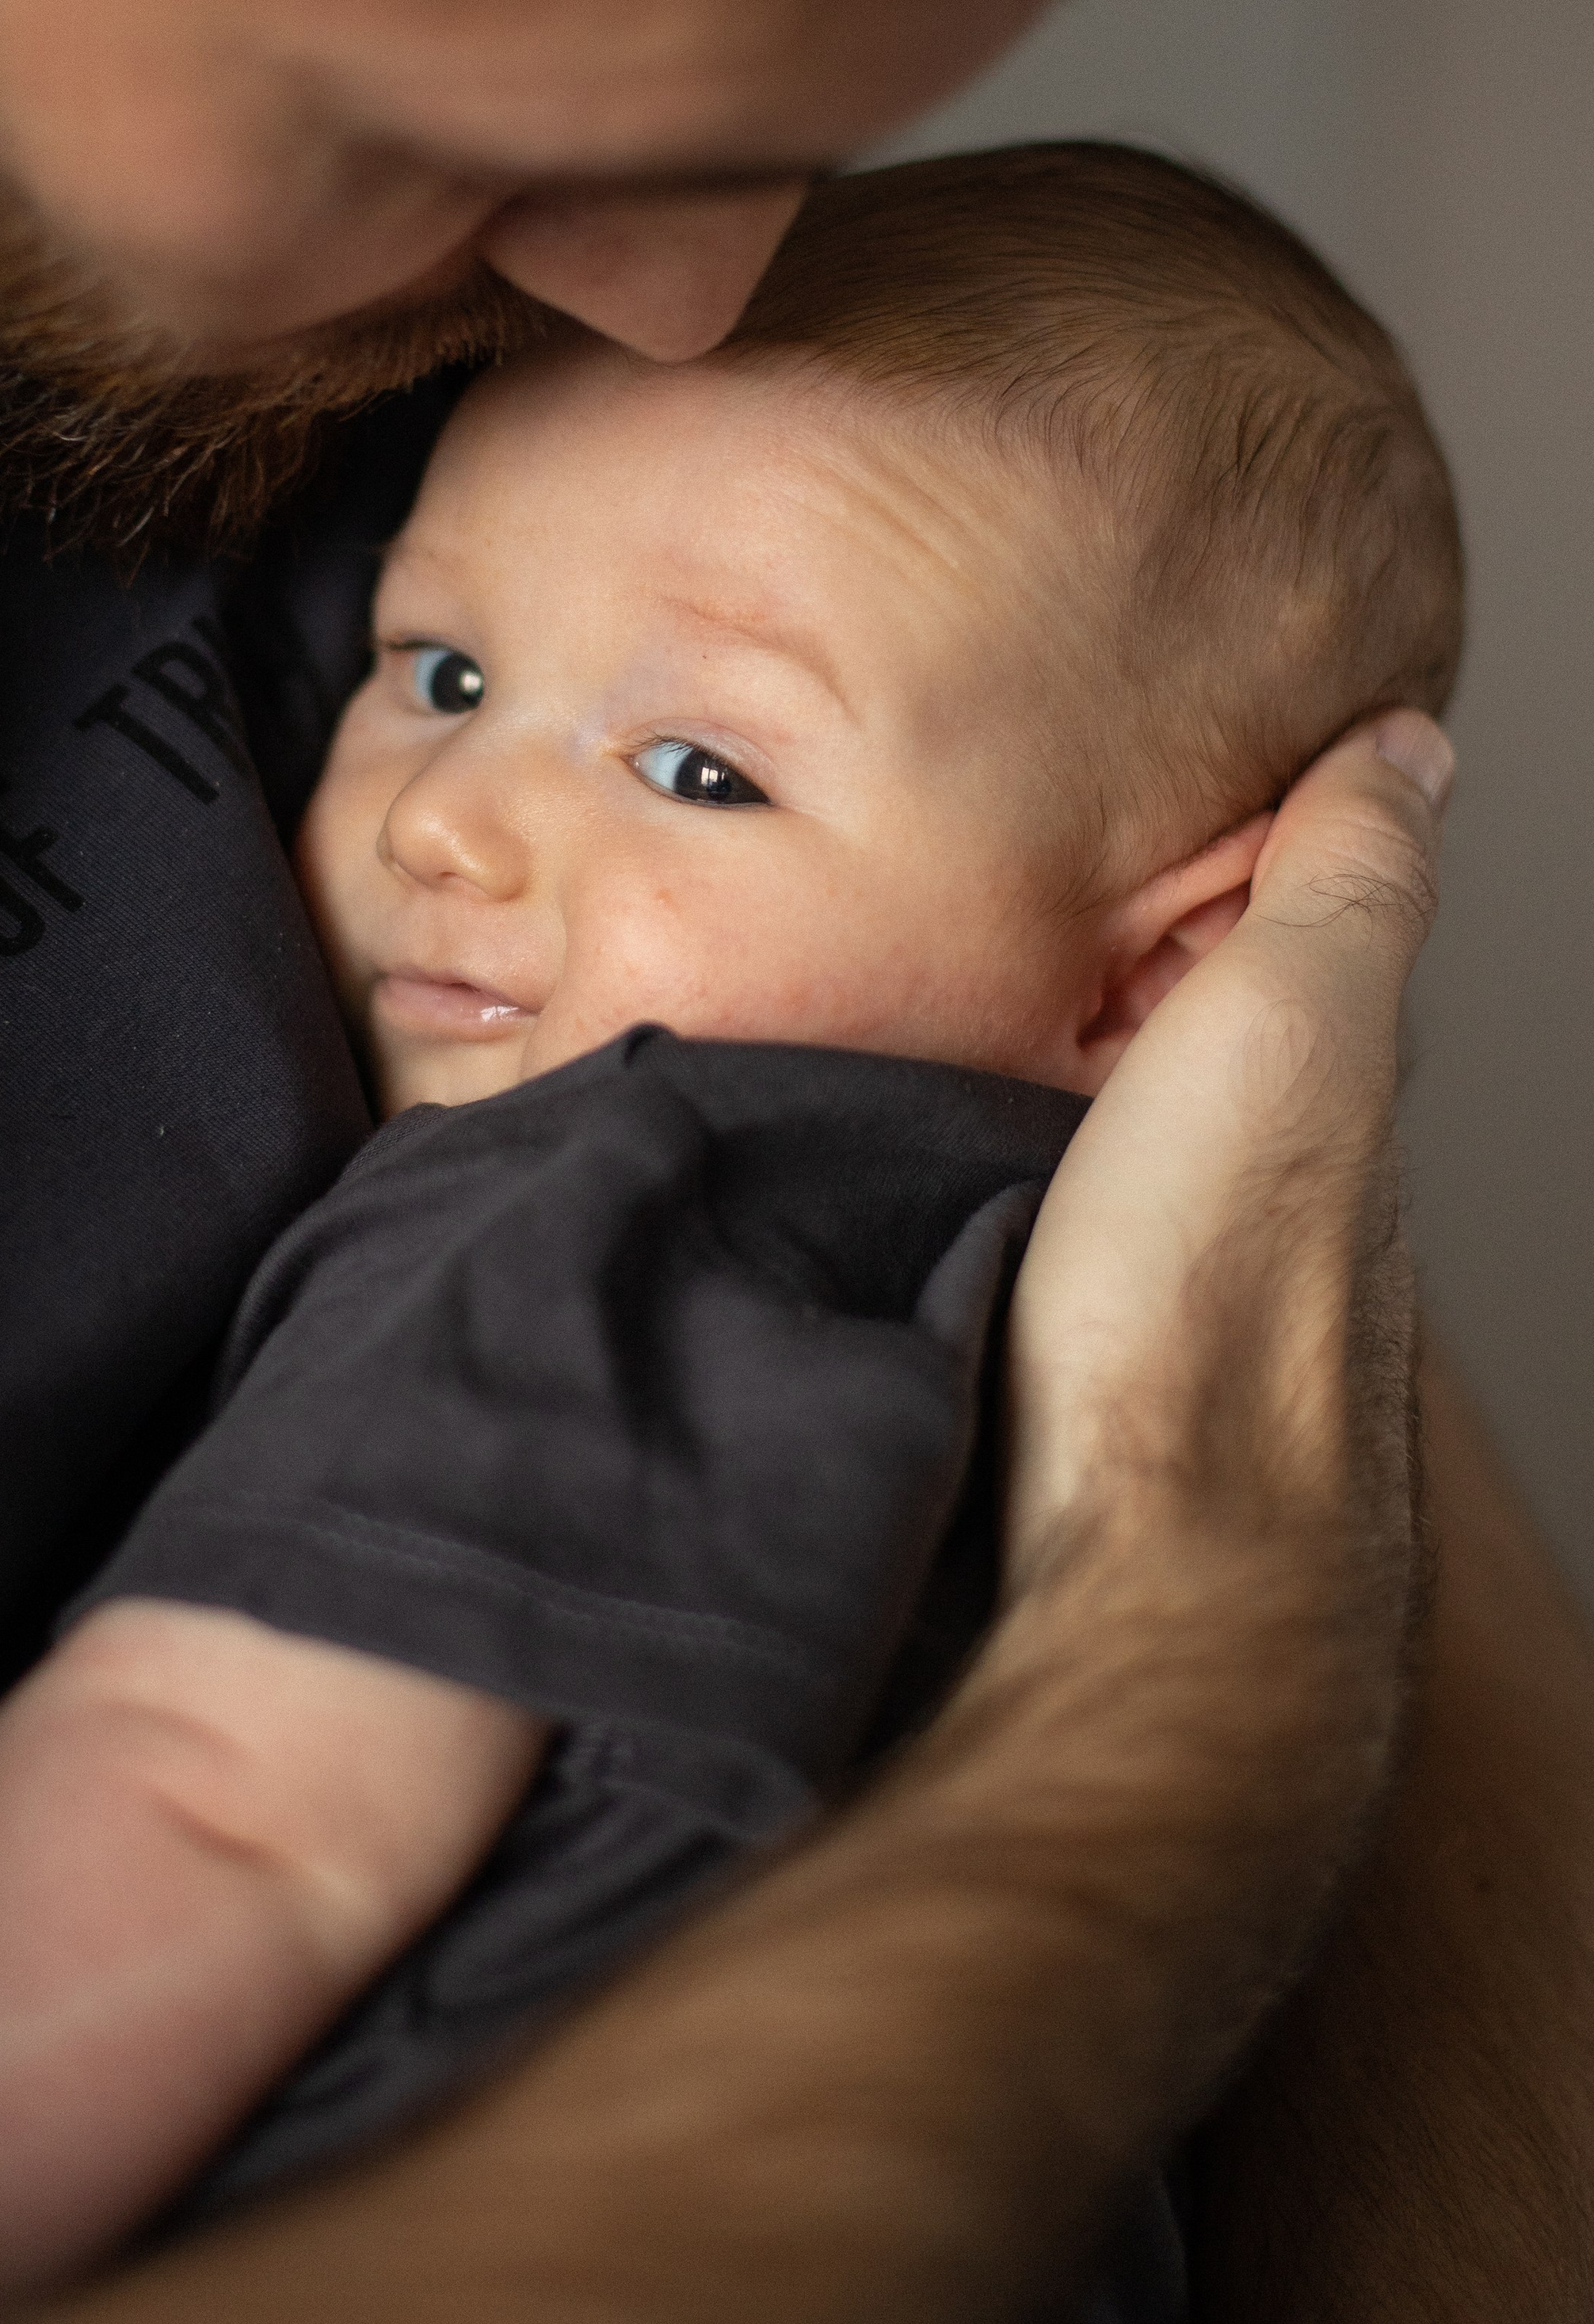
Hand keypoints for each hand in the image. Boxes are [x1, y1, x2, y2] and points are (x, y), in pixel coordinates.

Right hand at [1003, 706, 1452, 1960]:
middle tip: (999, 909)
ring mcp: (1162, 1306)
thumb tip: (1408, 741)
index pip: (1287, 960)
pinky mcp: (1058, 1379)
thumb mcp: (1293, 1031)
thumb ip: (1345, 887)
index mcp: (1325, 1117)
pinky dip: (989, 1186)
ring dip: (1036, 1093)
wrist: (1136, 1581)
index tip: (1117, 814)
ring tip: (930, 1020)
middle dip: (1113, 991)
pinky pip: (1033, 1236)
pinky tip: (915, 1174)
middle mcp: (1261, 1215)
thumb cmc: (1212, 1317)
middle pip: (1189, 1060)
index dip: (1213, 882)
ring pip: (1105, 1157)